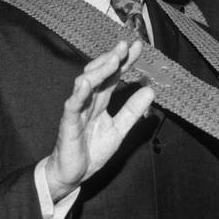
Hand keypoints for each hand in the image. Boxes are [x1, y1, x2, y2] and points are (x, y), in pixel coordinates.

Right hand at [44, 40, 154, 201]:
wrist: (73, 174)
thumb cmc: (90, 150)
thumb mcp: (119, 129)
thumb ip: (133, 110)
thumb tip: (150, 90)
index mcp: (100, 101)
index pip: (113, 76)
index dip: (125, 61)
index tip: (138, 47)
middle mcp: (88, 101)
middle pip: (99, 73)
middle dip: (112, 58)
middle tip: (126, 45)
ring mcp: (77, 110)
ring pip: (86, 83)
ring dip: (99, 70)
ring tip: (113, 59)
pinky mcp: (68, 123)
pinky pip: (72, 106)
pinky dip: (79, 94)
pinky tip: (86, 83)